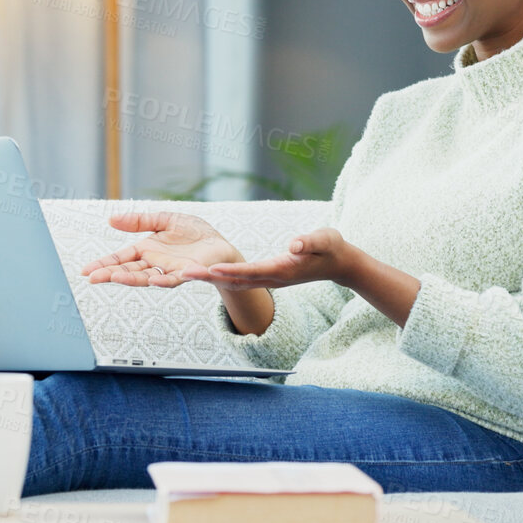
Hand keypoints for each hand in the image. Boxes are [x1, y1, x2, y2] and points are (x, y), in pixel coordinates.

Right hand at [80, 211, 242, 287]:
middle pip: (128, 270)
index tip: (86, 271)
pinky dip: (164, 280)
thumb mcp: (164, 219)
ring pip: (147, 277)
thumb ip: (139, 221)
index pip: (120, 258)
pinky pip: (174, 278)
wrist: (220, 244)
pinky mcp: (187, 273)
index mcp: (146, 249)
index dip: (104, 264)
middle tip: (92, 278)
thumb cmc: (193, 233)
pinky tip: (154, 280)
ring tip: (115, 278)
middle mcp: (154, 263)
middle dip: (110, 274)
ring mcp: (169, 270)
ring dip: (131, 279)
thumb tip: (111, 219)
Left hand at [180, 227, 354, 291]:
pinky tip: (206, 275)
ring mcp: (270, 280)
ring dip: (211, 280)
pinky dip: (221, 279)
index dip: (231, 271)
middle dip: (210, 278)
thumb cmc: (331, 248)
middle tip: (184, 274)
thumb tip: (294, 244)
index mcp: (283, 269)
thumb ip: (310, 241)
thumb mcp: (325, 239)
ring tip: (186, 274)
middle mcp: (273, 278)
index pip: (252, 271)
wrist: (339, 264)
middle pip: (236, 281)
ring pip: (235, 283)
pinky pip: (240, 281)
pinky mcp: (268, 277)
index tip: (211, 270)